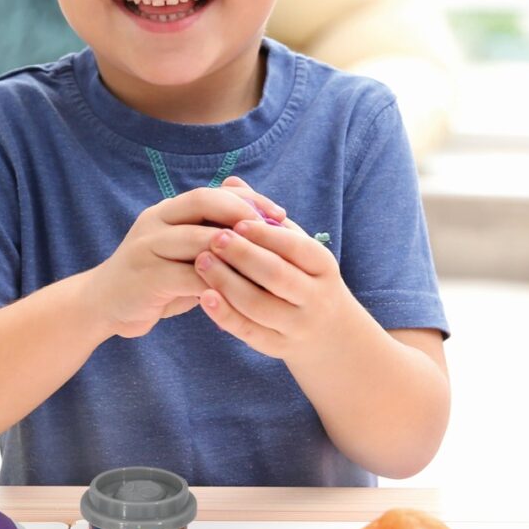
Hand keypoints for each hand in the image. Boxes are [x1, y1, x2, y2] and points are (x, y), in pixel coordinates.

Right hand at [86, 187, 277, 339]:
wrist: (103, 304)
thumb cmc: (155, 278)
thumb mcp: (183, 253)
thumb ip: (212, 234)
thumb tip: (258, 216)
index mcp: (167, 211)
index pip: (212, 192)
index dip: (248, 200)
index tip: (280, 215)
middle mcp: (155, 222)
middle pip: (204, 202)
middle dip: (244, 214)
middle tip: (276, 232)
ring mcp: (147, 248)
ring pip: (198, 238)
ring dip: (235, 249)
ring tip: (266, 261)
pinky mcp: (146, 278)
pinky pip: (189, 277)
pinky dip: (217, 282)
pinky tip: (241, 291)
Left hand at [194, 180, 353, 358]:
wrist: (327, 334)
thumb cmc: (302, 277)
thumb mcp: (294, 247)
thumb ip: (264, 217)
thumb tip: (231, 182)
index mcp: (323, 266)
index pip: (296, 247)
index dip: (265, 235)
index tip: (236, 221)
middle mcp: (315, 297)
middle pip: (277, 275)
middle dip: (243, 255)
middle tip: (213, 238)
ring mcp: (297, 325)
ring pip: (259, 305)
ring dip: (227, 283)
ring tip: (201, 262)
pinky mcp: (278, 346)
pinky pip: (249, 331)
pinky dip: (225, 314)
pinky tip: (204, 297)